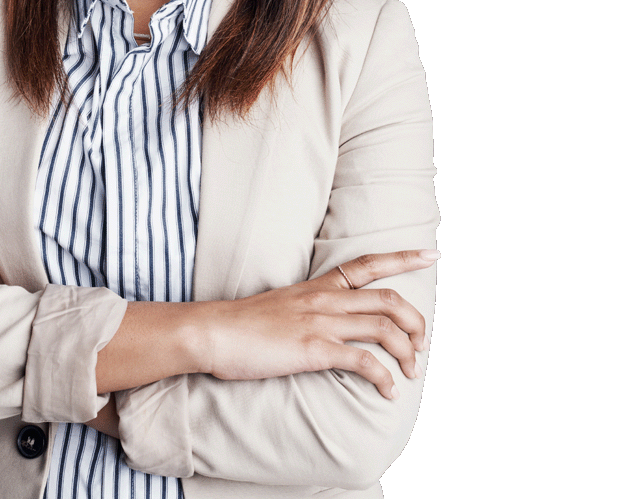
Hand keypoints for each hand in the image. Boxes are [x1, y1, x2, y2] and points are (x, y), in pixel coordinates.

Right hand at [198, 249, 437, 398]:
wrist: (212, 332)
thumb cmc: (242, 324)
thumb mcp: (283, 305)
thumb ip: (310, 308)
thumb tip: (329, 321)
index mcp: (318, 286)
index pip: (369, 264)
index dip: (404, 257)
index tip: (432, 254)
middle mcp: (325, 299)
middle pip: (388, 298)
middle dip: (416, 320)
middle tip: (423, 341)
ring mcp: (320, 323)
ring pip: (384, 327)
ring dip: (407, 350)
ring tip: (413, 370)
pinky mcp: (313, 349)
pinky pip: (363, 360)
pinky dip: (383, 377)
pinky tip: (388, 391)